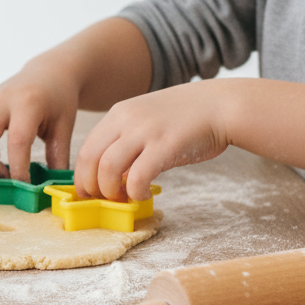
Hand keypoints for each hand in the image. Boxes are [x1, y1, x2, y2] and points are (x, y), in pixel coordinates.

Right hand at [0, 60, 78, 181]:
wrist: (47, 74)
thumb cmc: (58, 102)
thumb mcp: (64, 128)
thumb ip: (58, 158)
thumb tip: (51, 189)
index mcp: (29, 103)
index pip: (18, 140)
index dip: (18, 168)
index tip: (24, 184)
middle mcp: (3, 99)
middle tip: (3, 178)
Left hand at [74, 80, 227, 201]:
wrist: (222, 105)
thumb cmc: (185, 118)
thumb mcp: (145, 121)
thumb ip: (125, 143)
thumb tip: (110, 176)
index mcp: (118, 114)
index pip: (85, 149)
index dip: (82, 175)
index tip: (88, 191)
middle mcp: (126, 120)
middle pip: (90, 159)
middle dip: (90, 186)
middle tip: (101, 200)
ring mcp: (145, 131)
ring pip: (107, 168)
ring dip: (109, 191)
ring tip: (122, 198)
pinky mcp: (165, 145)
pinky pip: (137, 176)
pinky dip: (135, 192)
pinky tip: (144, 195)